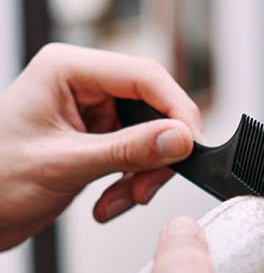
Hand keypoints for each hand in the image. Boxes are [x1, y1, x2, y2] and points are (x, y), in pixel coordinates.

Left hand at [0, 43, 201, 249]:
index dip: (176, 112)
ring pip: (149, 137)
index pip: (146, 77)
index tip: (189, 147)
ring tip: (121, 199)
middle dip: (157, 153)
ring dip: (143, 175)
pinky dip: (131, 183)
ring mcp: (90, 114)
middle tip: (147, 185)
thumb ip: (128, 150)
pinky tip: (109, 201)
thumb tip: (179, 139)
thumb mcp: (65, 164)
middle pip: (154, 108)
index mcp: (67, 70)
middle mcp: (82, 86)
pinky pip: (136, 157)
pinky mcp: (96, 140)